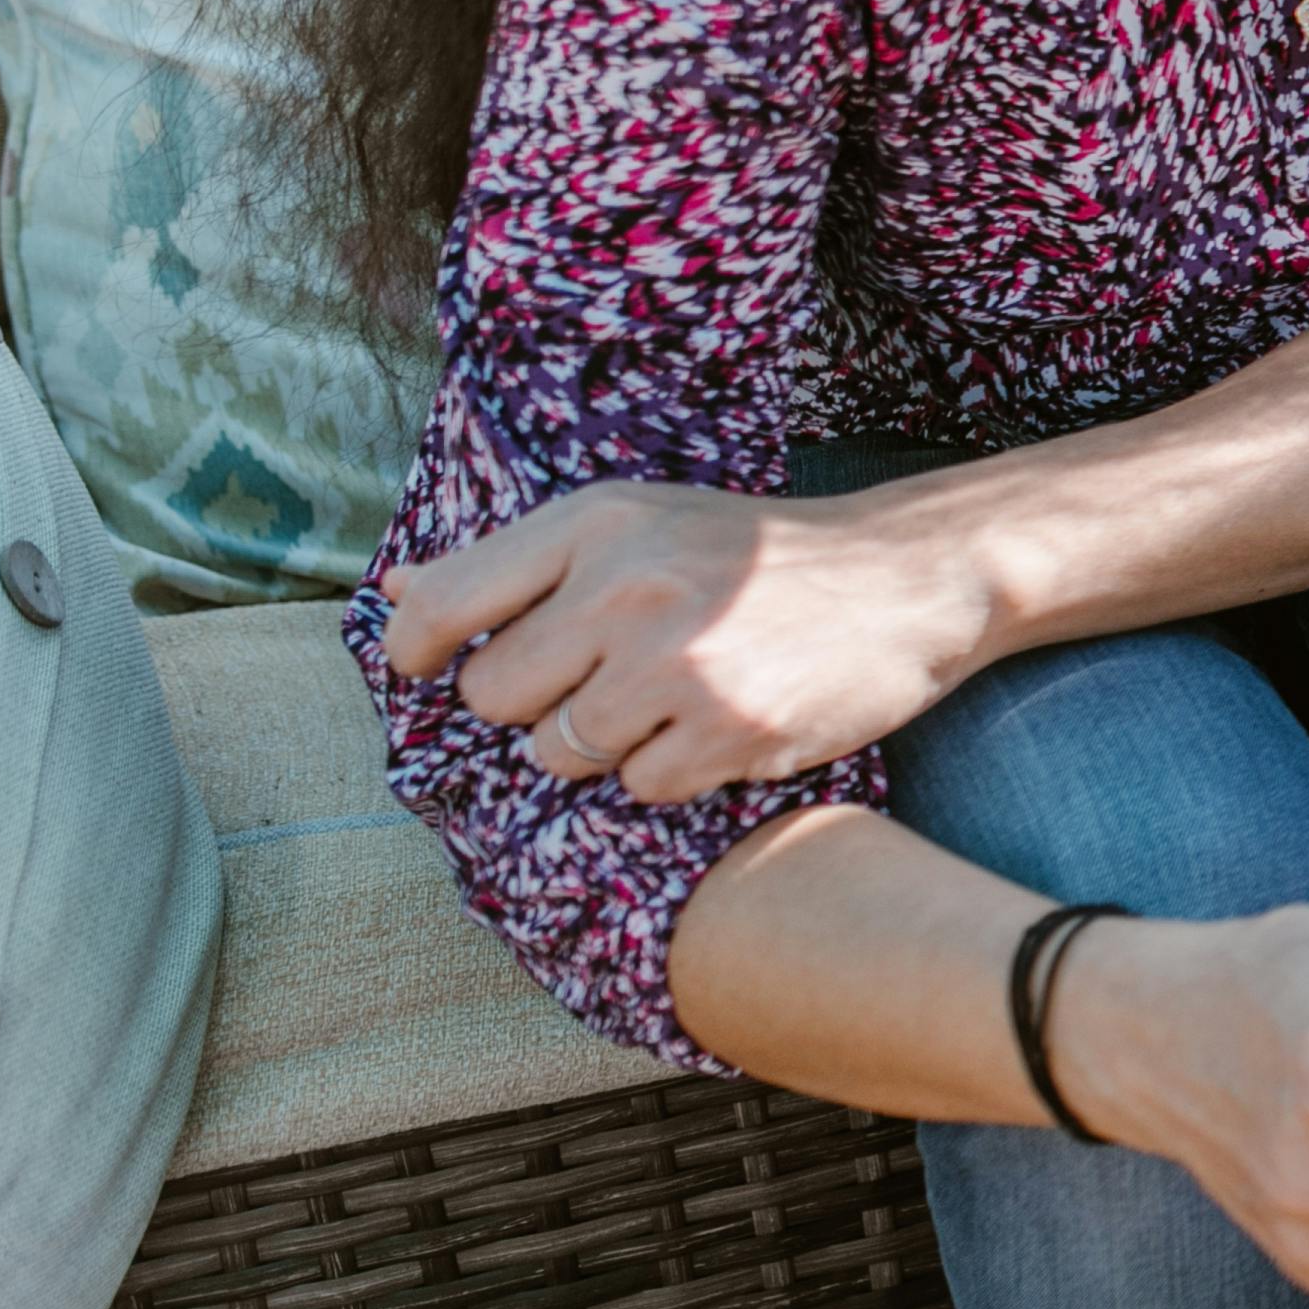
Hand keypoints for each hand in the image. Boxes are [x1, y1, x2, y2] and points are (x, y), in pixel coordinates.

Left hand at [384, 479, 999, 804]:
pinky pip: (638, 787)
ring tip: (676, 697)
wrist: (913, 576)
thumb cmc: (762, 556)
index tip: (434, 669)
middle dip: (540, 703)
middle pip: (496, 697)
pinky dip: (671, 770)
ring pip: (560, 752)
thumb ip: (520, 562)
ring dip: (607, 742)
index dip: (420, 652)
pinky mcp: (731, 730)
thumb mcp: (644, 521)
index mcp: (598, 523)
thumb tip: (394, 592)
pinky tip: (721, 724)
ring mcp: (681, 663)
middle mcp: (629, 587)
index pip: (443, 605)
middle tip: (610, 677)